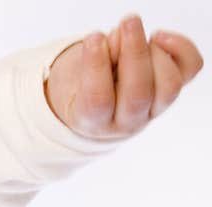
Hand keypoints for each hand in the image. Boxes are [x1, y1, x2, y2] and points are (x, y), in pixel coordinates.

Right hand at [45, 14, 203, 140]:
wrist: (105, 106)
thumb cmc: (87, 86)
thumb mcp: (79, 76)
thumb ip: (95, 59)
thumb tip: (121, 37)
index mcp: (94, 122)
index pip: (97, 101)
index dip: (96, 67)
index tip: (94, 37)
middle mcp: (126, 122)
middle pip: (138, 95)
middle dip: (134, 53)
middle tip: (128, 22)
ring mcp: (154, 109)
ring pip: (169, 86)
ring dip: (157, 53)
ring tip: (144, 36)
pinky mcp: (173, 91)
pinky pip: (190, 68)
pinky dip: (181, 47)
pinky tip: (159, 38)